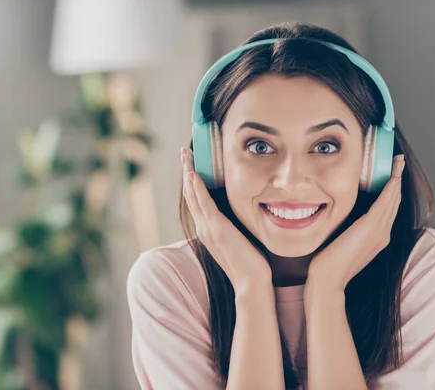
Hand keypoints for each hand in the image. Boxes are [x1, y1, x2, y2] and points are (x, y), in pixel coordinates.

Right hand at [181, 147, 271, 293]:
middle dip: (187, 171)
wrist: (251, 283)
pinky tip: (193, 174)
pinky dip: (197, 188)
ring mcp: (208, 228)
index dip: (193, 182)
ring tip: (185, 155)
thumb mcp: (240, 240)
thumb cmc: (250, 265)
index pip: (197, 201)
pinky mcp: (217, 228)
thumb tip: (245, 215)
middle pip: (191, 194)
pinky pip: (204, 203)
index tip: (192, 164)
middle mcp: (204, 228)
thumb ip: (236, 228)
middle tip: (184, 152)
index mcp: (209, 231)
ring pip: (193, 195)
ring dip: (189, 173)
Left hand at [306, 154, 405, 292]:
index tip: (392, 174)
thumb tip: (346, 219)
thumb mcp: (344, 242)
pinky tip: (393, 177)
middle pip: (394, 201)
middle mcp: (383, 234)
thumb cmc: (331, 263)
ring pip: (392, 200)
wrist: (328, 279)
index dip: (392, 190)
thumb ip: (350, 230)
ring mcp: (379, 232)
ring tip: (398, 162)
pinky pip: (384, 204)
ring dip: (396, 178)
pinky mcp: (370, 228)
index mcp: (378, 238)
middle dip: (397, 179)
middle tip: (399, 161)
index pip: (388, 209)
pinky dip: (390, 189)